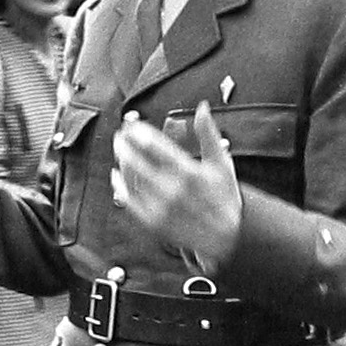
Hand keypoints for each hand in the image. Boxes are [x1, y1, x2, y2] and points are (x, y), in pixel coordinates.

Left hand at [111, 102, 241, 271]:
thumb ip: (208, 133)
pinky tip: (117, 174)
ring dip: (122, 160)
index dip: (138, 132)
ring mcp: (161, 207)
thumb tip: (202, 108)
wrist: (228, 237)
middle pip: (137, 161)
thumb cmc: (224, 197)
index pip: (155, 146)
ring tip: (120, 149)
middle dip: (125, 144)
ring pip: (131, 179)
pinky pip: (129, 201)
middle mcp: (173, 190)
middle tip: (121, 134)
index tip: (131, 124)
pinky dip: (119, 186)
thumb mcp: (221, 162)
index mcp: (190, 173)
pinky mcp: (153, 222)